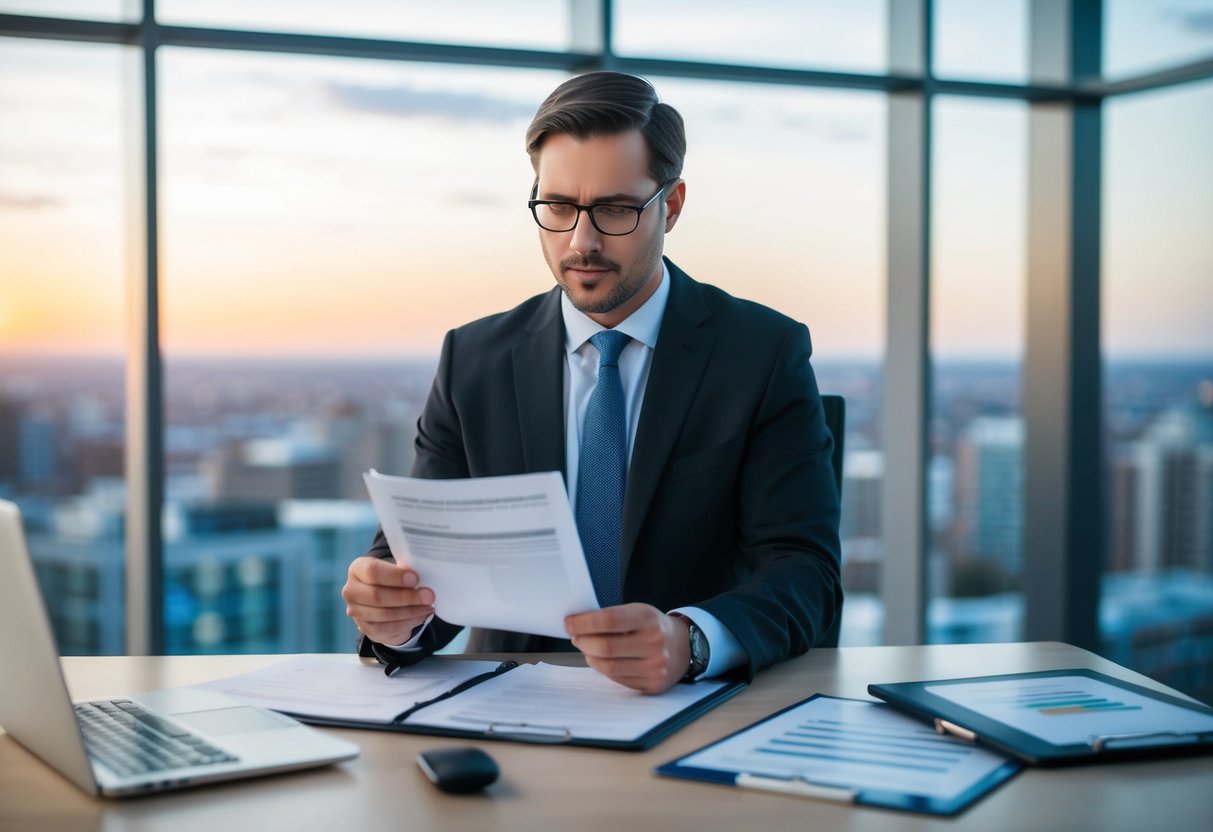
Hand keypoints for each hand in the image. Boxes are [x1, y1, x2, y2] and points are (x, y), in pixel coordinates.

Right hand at [341, 557, 434, 645]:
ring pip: (384, 615)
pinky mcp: (365, 628)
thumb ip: (404, 570)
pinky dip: (408, 623)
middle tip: (428, 595)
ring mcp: (355, 611)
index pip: (371, 571)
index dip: (394, 576)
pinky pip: (388, 629)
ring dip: (410, 612)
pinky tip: (421, 616)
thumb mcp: (395, 569)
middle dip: (406, 597)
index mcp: (357, 569)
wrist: (382, 598)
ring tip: (428, 606)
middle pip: (377, 596)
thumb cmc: (392, 578)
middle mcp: (351, 590)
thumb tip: (424, 576)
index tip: (415, 579)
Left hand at [564, 603, 690, 694]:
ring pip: (608, 667)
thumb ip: (612, 617)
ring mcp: (655, 666)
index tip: (569, 623)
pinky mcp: (652, 685)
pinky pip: (617, 679)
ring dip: (591, 657)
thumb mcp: (638, 612)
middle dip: (583, 641)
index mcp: (648, 618)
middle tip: (576, 637)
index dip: (583, 623)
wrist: (684, 647)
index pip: (608, 620)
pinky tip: (603, 660)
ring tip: (588, 648)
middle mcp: (654, 642)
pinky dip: (604, 669)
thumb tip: (576, 624)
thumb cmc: (653, 626)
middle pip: (604, 647)